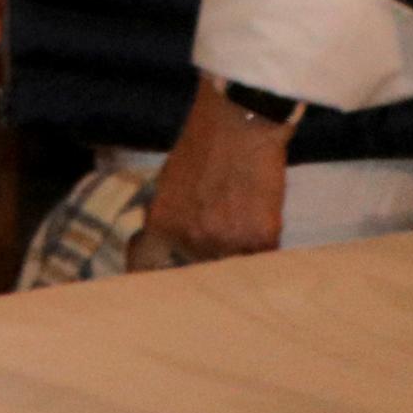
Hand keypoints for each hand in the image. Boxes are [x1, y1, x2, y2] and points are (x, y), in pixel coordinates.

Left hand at [128, 79, 288, 269]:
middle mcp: (192, 239)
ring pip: (235, 268)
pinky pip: (264, 259)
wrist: (237, 124)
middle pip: (199, 273)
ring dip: (238, 257)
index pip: (149, 269)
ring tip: (242, 230)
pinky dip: (264, 248)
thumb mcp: (169, 184)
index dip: (153, 279)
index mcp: (162, 225)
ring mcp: (228, 242)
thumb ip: (170, 218)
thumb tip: (167, 247)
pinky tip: (262, 223)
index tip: (159, 288)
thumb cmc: (201, 147)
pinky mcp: (262, 238)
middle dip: (205, 266)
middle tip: (215, 251)